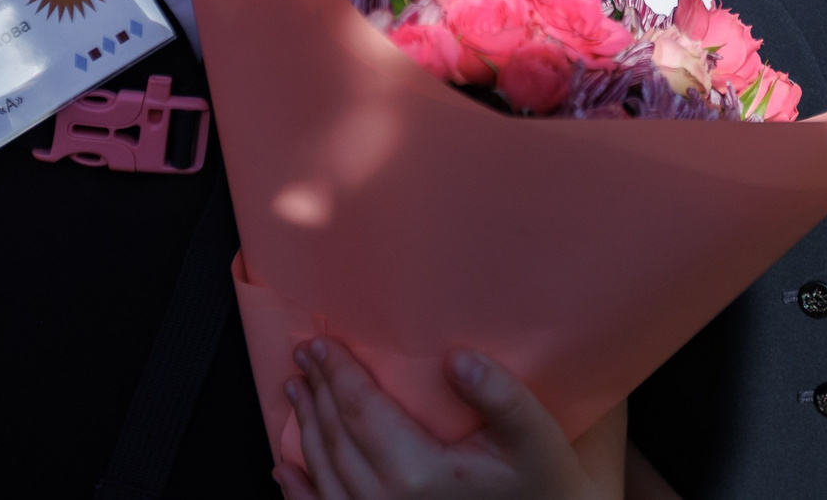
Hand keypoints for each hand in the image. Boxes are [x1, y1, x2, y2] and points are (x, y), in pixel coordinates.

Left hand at [274, 339, 602, 499]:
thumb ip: (501, 395)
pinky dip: (297, 491)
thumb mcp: (536, 436)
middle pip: (335, 437)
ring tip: (297, 391)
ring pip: (323, 471)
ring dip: (304, 428)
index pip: (360, 410)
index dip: (336, 372)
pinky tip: (284, 470)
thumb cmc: (542, 485)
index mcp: (418, 473)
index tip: (320, 342)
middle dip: (317, 390)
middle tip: (306, 353)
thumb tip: (457, 358)